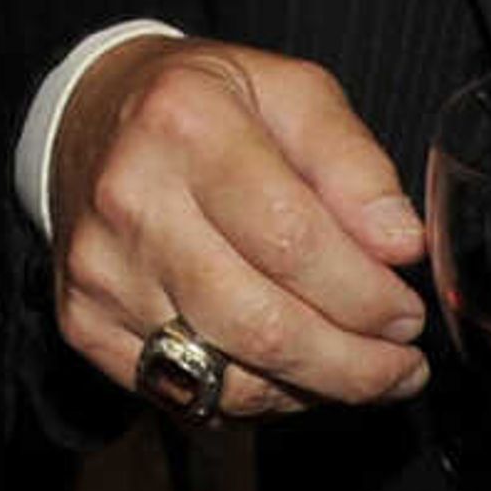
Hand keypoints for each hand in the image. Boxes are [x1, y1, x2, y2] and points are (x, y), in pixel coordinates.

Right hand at [48, 37, 425, 418]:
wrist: (88, 118)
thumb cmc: (204, 105)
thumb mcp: (290, 92)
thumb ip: (354, 163)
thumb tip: (400, 245)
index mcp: (185, 124)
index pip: (293, 240)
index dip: (366, 295)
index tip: (407, 313)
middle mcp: (131, 199)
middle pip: (263, 325)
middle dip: (354, 364)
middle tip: (401, 365)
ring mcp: (101, 270)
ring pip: (229, 377)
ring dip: (314, 389)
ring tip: (358, 370)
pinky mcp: (84, 321)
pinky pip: (188, 396)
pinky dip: (255, 399)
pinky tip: (289, 372)